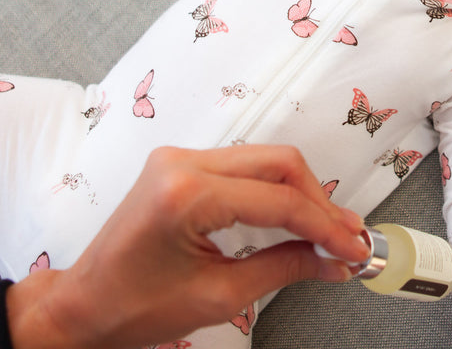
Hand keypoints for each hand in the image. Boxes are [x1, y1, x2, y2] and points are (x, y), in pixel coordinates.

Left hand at [7, 145, 368, 348]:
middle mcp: (184, 162)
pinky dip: (276, 190)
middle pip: (278, 163)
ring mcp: (181, 157)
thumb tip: (334, 262)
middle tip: (347, 237)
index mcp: (186, 194)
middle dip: (319, 201)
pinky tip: (294, 214)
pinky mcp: (183, 163)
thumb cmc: (134, 308)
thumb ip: (285, 268)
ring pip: (265, 160)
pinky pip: (245, 166)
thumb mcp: (219, 296)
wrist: (84, 305)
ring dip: (301, 193)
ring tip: (328, 229)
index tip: (353, 249)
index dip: (325, 226)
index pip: (277, 201)